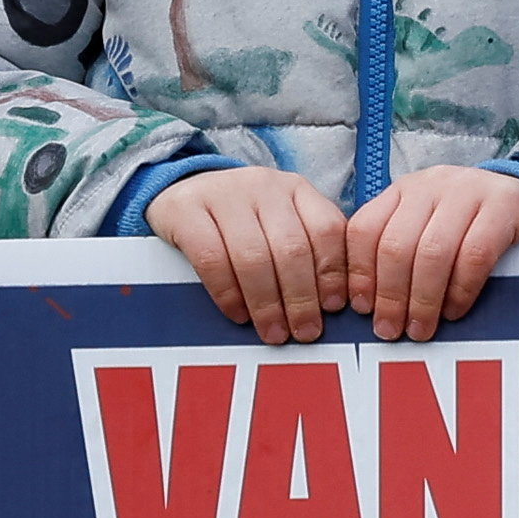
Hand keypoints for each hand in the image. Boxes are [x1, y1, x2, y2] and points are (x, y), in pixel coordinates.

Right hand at [147, 165, 352, 341]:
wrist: (184, 191)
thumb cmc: (242, 221)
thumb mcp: (280, 224)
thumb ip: (307, 252)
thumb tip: (331, 306)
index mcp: (296, 189)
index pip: (327, 229)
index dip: (332, 273)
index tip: (334, 307)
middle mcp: (263, 186)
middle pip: (292, 248)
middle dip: (302, 298)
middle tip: (305, 332)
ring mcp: (223, 195)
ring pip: (253, 257)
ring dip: (266, 304)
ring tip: (273, 332)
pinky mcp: (186, 210)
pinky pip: (211, 259)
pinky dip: (228, 293)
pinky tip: (238, 313)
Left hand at [344, 163, 518, 341]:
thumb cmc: (466, 226)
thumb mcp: (427, 227)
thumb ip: (399, 254)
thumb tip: (368, 309)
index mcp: (403, 190)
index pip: (364, 229)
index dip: (359, 273)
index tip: (362, 309)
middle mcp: (431, 185)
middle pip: (396, 245)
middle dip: (390, 296)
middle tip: (391, 330)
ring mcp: (468, 191)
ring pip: (433, 251)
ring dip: (423, 299)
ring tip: (422, 329)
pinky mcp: (504, 205)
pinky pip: (475, 254)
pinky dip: (461, 290)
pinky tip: (455, 310)